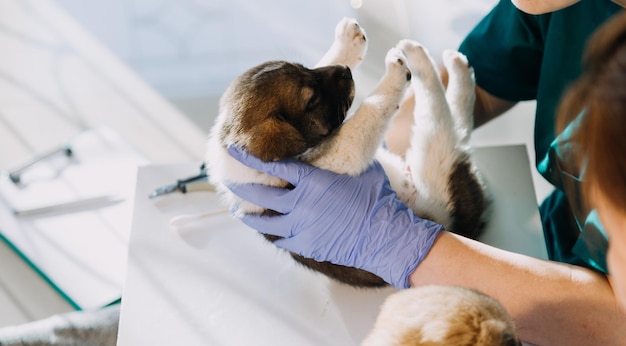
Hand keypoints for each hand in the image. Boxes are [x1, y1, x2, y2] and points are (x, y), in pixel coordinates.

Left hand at [226, 146, 443, 288]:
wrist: (384, 235)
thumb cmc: (375, 196)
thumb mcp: (359, 166)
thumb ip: (339, 153)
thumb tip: (335, 134)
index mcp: (312, 181)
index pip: (272, 166)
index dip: (250, 158)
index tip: (233, 149)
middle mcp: (301, 204)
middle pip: (260, 196)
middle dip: (240, 187)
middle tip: (227, 181)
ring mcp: (301, 227)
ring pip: (263, 222)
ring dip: (248, 216)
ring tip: (238, 211)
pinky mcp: (306, 245)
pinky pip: (280, 239)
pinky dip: (272, 233)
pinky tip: (267, 230)